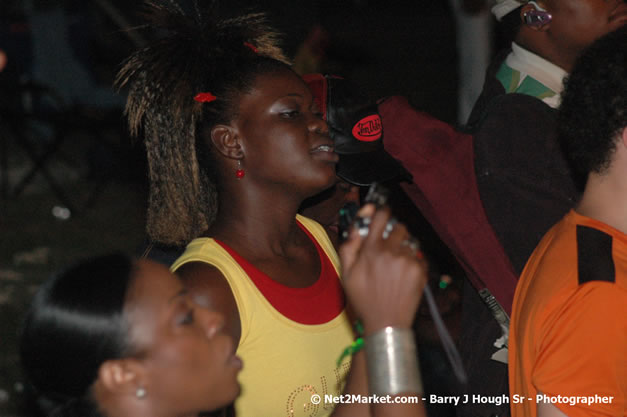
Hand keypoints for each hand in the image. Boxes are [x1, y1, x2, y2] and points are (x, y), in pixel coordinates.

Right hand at [339, 204, 426, 334]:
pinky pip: (420, 256)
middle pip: (400, 227)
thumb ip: (349, 246)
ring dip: (404, 248)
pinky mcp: (421, 271)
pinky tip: (404, 276)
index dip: (382, 213)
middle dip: (394, 234)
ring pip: (411, 242)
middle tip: (388, 248)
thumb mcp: (345, 274)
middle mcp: (392, 252)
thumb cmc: (364, 300)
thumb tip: (357, 226)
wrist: (386, 323)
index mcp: (371, 250)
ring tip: (396, 266)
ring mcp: (408, 261)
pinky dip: (413, 262)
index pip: (381, 216)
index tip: (382, 216)